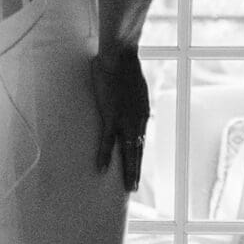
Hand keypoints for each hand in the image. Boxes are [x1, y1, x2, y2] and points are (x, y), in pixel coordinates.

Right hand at [92, 51, 149, 193]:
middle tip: (133, 188)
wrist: (120, 56)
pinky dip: (105, 156)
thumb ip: (131, 96)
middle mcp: (138, 120)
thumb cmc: (123, 65)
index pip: (140, 139)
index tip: (136, 167)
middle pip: (137, 150)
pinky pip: (107, 142)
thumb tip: (124, 97)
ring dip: (128, 170)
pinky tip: (101, 170)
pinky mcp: (112, 116)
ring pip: (128, 151)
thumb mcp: (133, 85)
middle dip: (135, 170)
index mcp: (142, 113)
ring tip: (128, 187)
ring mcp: (125, 120)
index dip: (137, 155)